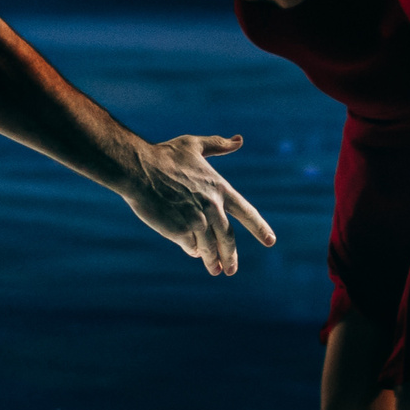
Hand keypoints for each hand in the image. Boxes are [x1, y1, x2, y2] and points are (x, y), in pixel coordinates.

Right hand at [125, 133, 276, 275]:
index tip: (270, 241)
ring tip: (215, 270)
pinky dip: (193, 251)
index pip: (247, 212)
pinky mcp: (180, 232)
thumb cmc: (164, 155)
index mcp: (220, 189)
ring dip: (213, 261)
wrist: (139, 169)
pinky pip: (190, 247)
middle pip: (228, 238)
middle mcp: (212, 207)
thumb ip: (218, 145)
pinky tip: (193, 253)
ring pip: (210, 248)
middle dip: (231, 256)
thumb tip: (239, 140)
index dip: (259, 228)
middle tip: (231, 270)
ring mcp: (197, 221)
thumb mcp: (194, 145)